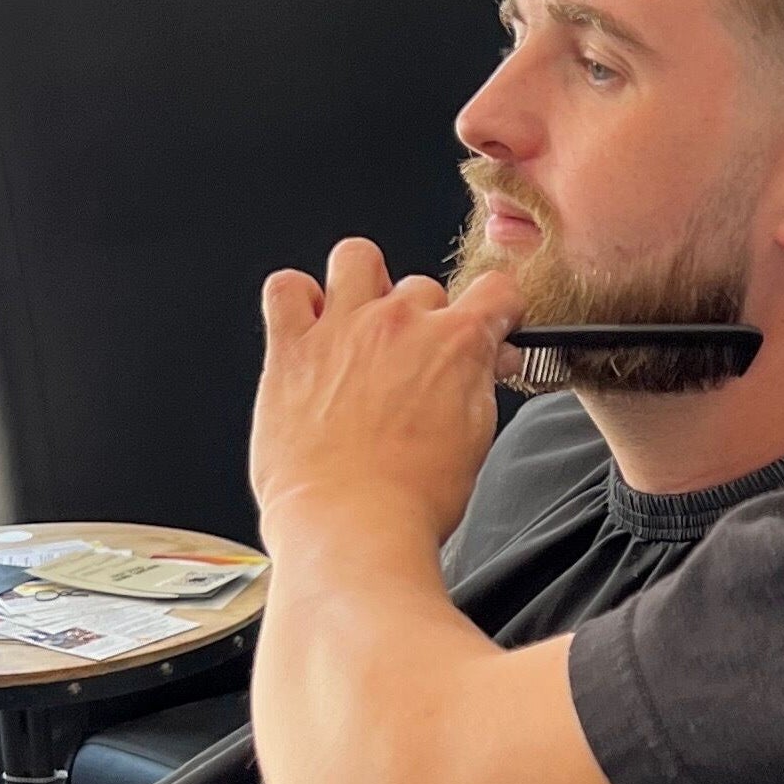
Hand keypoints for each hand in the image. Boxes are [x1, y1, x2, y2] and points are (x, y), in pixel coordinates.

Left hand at [250, 238, 523, 546]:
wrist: (350, 526)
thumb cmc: (410, 498)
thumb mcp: (476, 435)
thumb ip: (481, 381)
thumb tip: (489, 358)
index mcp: (455, 342)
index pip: (496, 290)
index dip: (498, 310)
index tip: (488, 326)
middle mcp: (400, 323)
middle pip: (423, 286)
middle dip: (423, 319)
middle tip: (414, 360)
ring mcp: (342, 330)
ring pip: (356, 257)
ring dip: (364, 282)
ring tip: (361, 321)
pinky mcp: (291, 348)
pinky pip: (286, 289)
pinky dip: (297, 298)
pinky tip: (310, 326)